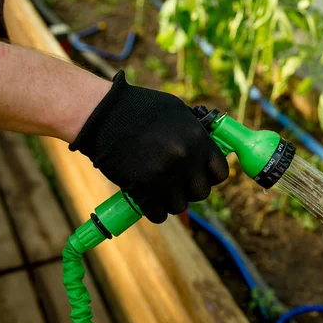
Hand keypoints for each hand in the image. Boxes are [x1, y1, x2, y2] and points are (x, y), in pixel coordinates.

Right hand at [69, 70, 228, 222]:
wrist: (102, 114)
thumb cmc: (140, 109)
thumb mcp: (177, 113)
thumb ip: (196, 134)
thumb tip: (209, 150)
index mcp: (198, 139)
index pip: (220, 172)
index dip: (210, 176)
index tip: (200, 174)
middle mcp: (185, 159)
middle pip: (201, 192)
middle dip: (190, 189)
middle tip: (177, 182)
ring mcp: (164, 176)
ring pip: (180, 206)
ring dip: (171, 201)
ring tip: (159, 188)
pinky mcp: (143, 190)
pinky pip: (159, 214)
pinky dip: (154, 210)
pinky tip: (148, 199)